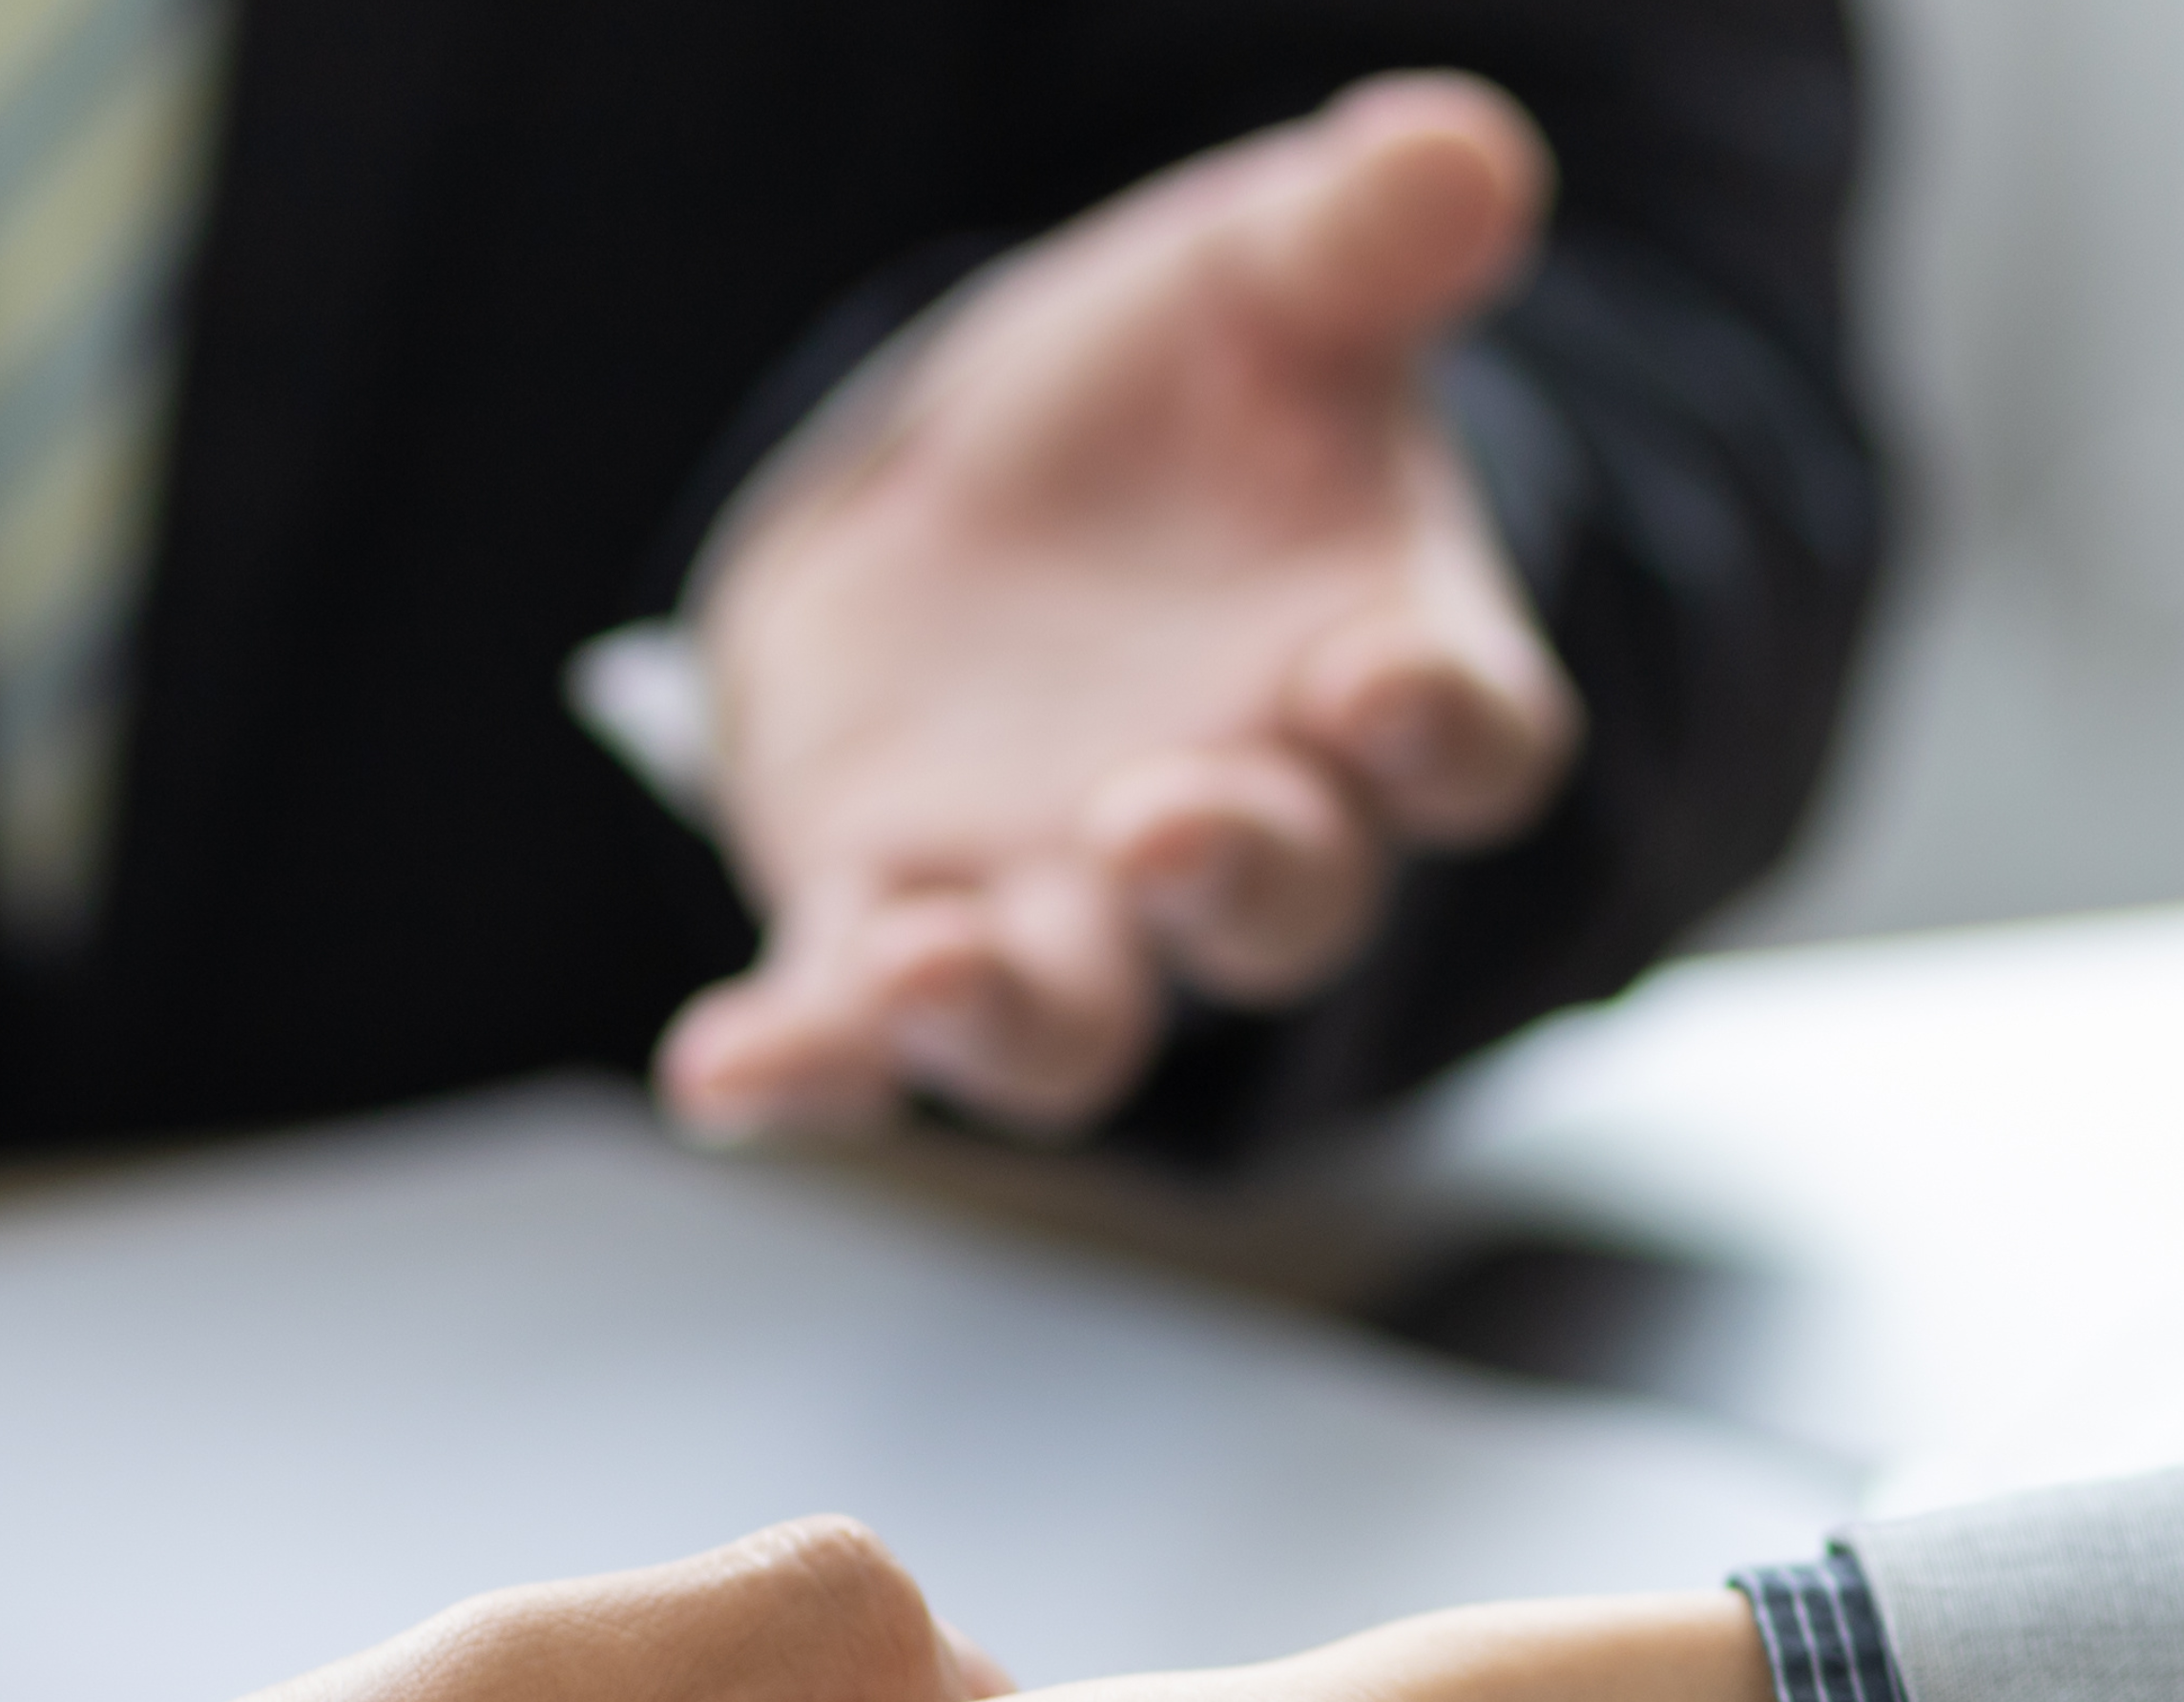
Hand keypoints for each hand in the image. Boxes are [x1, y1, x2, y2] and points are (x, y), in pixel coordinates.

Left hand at [659, 75, 1586, 1145]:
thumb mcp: (1258, 284)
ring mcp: (1062, 896)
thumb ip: (1360, 238)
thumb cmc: (1173, 404)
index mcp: (1381, 675)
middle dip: (1226, 875)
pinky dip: (798, 1066)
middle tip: (1164, 819)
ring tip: (928, 974)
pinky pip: (850, 1028)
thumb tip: (1453, 145)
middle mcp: (1244, 823)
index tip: (1385, 679)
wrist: (987, 495)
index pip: (1467, 745)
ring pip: (1072, 1023)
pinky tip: (716, 1075)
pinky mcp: (890, 922)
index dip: (1439, 728)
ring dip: (1007, 1014)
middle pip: (1278, 909)